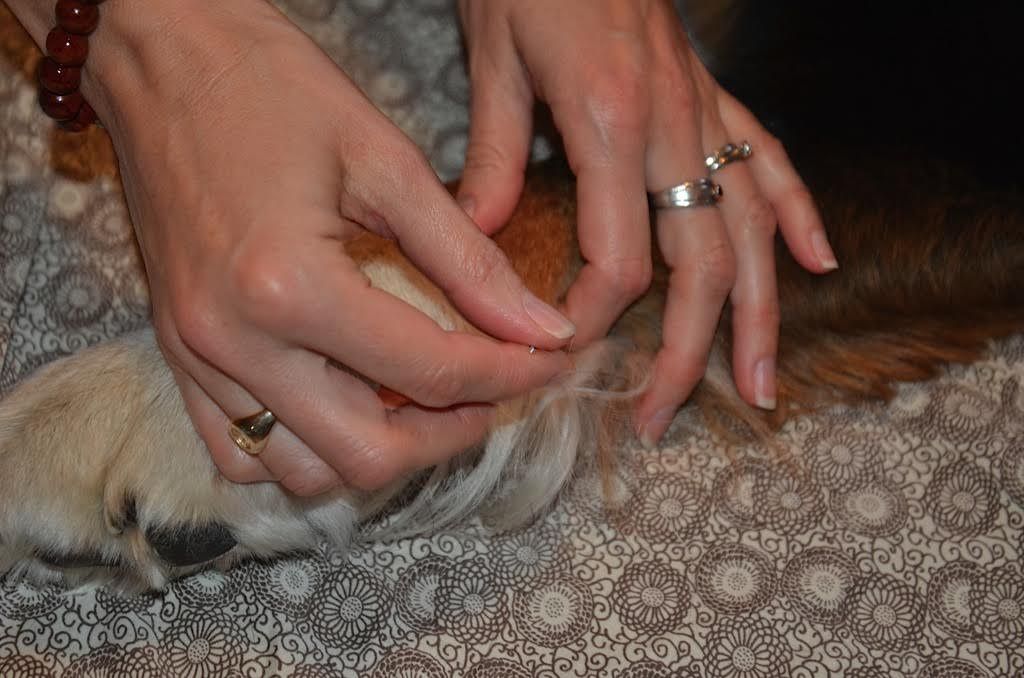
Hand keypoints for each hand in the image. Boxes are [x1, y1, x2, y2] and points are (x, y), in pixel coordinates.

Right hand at [77, 0, 573, 493]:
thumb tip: (539, 328)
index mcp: (289, 285)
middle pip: (368, 453)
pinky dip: (305, 446)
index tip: (547, 358)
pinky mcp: (176, 354)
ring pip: (302, 470)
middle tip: (494, 388)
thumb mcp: (388, 163)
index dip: (508, 373)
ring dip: (380, 449)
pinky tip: (346, 401)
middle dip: (451, 433)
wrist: (162, 59)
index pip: (429, 371)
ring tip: (424, 398)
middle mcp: (234, 341)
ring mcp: (198, 356)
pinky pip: (238, 451)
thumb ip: (469, 261)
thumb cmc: (271, 88)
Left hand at [457, 1, 835, 444]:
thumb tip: (472, 247)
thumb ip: (490, 159)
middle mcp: (674, 128)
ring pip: (751, 233)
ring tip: (762, 386)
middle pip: (699, 268)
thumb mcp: (492, 62)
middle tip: (663, 419)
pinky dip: (799, 215)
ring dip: (760, 316)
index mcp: (610, 126)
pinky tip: (819, 264)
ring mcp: (705, 112)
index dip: (590, 321)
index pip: (617, 261)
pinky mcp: (716, 96)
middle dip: (684, 354)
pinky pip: (773, 161)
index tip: (559, 353)